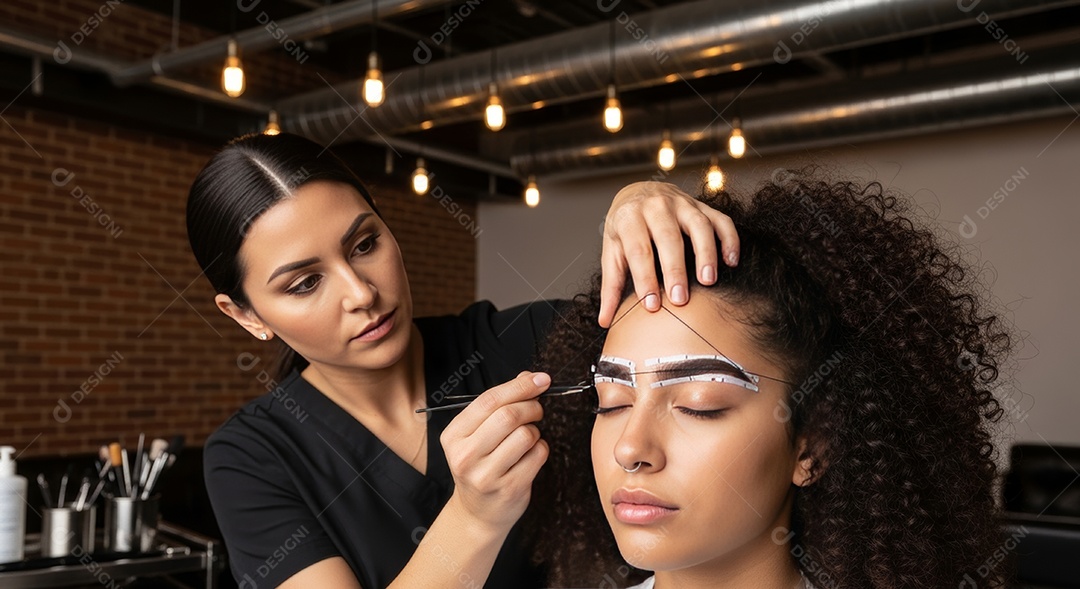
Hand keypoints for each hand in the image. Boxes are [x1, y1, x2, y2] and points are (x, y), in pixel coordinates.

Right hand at [440, 372, 549, 532]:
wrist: (477, 513)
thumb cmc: (480, 465)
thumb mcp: (477, 434)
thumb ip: (499, 404)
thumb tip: (528, 376)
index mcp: (454, 435)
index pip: (489, 400)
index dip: (519, 386)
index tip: (541, 379)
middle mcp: (465, 455)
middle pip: (508, 415)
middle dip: (531, 406)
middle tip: (537, 409)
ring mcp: (486, 475)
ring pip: (525, 435)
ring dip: (535, 431)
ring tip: (528, 437)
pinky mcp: (509, 489)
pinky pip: (537, 455)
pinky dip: (541, 449)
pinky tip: (530, 455)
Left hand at [599, 181, 739, 326]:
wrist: (637, 193)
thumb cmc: (624, 230)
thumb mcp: (612, 252)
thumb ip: (611, 285)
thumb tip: (604, 321)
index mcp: (629, 218)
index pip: (638, 250)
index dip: (645, 278)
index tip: (652, 305)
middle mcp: (656, 206)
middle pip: (668, 237)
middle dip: (674, 269)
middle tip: (680, 299)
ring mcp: (682, 204)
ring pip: (698, 226)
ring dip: (706, 253)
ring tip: (708, 281)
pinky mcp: (702, 206)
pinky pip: (721, 220)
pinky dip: (729, 239)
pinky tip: (731, 261)